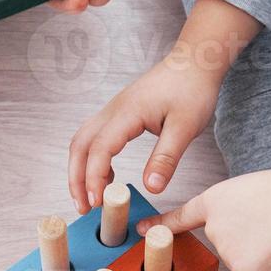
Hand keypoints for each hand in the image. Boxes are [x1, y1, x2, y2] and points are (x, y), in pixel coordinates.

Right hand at [67, 58, 221, 211]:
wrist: (194, 62)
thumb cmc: (192, 88)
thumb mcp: (185, 127)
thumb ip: (166, 158)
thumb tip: (151, 188)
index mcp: (128, 113)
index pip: (100, 149)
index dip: (94, 178)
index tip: (96, 202)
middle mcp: (113, 110)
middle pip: (80, 146)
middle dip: (76, 179)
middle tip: (83, 207)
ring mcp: (113, 111)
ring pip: (83, 142)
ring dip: (80, 170)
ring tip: (89, 197)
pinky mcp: (118, 114)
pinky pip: (94, 138)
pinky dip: (92, 160)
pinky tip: (106, 177)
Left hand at [138, 155, 270, 270]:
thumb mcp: (252, 190)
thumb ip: (240, 212)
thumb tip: (251, 238)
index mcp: (215, 200)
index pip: (184, 216)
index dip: (163, 224)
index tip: (141, 231)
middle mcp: (213, 226)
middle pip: (226, 248)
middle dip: (248, 247)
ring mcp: (225, 248)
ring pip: (242, 267)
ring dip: (261, 261)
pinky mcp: (241, 268)